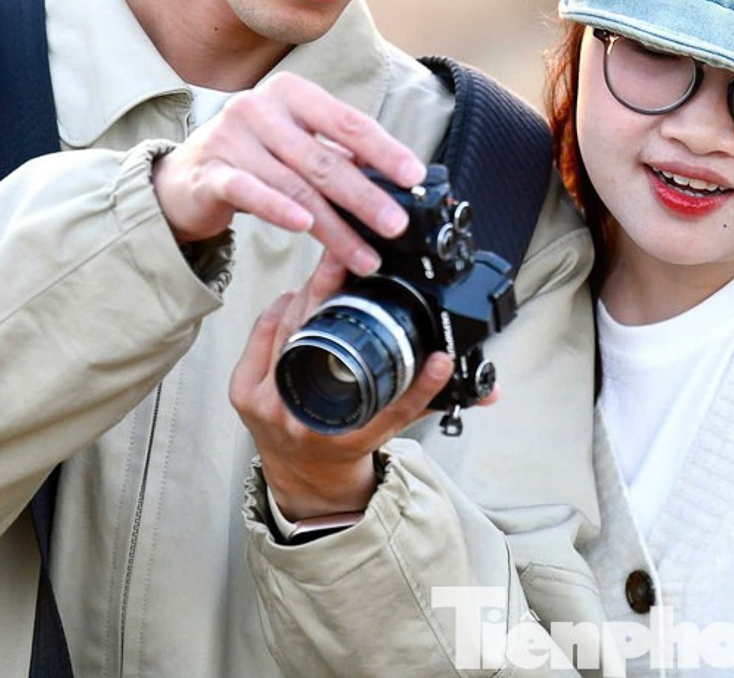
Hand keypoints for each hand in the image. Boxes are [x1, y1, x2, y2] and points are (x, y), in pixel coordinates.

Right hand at [151, 71, 423, 273]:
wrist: (182, 179)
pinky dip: (280, 210)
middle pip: (324, 159)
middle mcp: (258, 107)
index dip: (384, 150)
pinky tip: (305, 228)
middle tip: (396, 226)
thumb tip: (396, 181)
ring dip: (335, 226)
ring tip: (364, 255)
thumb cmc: (253, 158)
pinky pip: (250, 192)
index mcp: (291, 93)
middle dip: (365, 197)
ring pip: (295, 186)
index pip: (347, 121)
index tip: (414, 177)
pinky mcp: (208, 172)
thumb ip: (338, 156)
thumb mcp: (296, 146)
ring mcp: (230, 138)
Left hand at [228, 257, 496, 520]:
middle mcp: (305, 426)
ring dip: (308, 292)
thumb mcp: (390, 427)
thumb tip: (491, 390)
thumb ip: (435, 399)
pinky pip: (262, 334)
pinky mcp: (243, 392)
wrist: (302, 475)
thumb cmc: (347, 442)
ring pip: (289, 331)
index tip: (438, 353)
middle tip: (355, 258)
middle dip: (337, 293)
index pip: (392, 407)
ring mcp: (268, 408)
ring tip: (330, 265)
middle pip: (323, 344)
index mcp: (347, 439)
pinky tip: (298, 290)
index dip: (419, 381)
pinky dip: (281, 307)